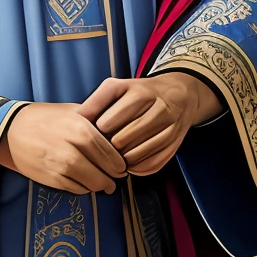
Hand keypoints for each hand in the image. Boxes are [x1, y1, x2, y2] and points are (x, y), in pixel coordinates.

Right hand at [0, 102, 126, 193]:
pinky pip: (77, 190)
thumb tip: (118, 137)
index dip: (120, 164)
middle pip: (105, 172)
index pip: (112, 154)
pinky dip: (84, 188)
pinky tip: (84, 182)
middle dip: (113, 178)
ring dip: (100, 186)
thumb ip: (95, 123)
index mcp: (82, 129)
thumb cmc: (45, 118)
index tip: (122, 167)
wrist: (12, 130)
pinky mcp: (52, 179)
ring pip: (92, 184)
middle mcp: (74, 149)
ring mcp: (62, 166)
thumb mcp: (73, 111)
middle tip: (116, 178)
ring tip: (103, 183)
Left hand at [81, 71, 220, 175]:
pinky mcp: (175, 141)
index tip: (93, 135)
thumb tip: (76, 120)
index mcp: (138, 92)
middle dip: (108, 148)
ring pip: (137, 153)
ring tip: (116, 157)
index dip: (96, 133)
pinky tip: (131, 165)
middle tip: (103, 150)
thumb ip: (96, 102)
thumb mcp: (117, 88)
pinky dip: (139, 168)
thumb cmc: (140, 93)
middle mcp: (156, 106)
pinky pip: (154, 162)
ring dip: (122, 160)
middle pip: (121, 140)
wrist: (179, 94)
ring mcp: (169, 125)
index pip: (107, 122)